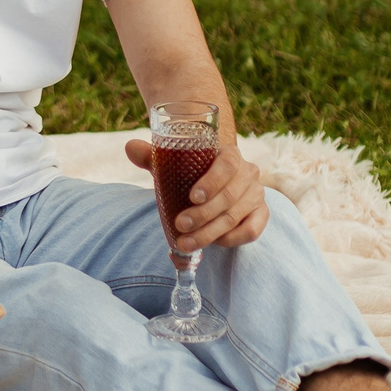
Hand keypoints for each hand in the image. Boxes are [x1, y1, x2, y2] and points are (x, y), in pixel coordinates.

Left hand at [124, 136, 270, 253]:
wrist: (216, 181)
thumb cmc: (192, 172)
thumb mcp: (174, 164)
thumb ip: (153, 156)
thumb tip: (130, 147)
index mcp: (230, 155)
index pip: (227, 164)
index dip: (212, 181)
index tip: (192, 197)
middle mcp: (248, 173)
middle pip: (229, 197)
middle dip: (202, 215)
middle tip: (180, 226)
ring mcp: (257, 195)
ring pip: (235, 217)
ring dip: (210, 232)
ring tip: (185, 243)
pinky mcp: (261, 214)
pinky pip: (252, 230)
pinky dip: (232, 238)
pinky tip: (213, 243)